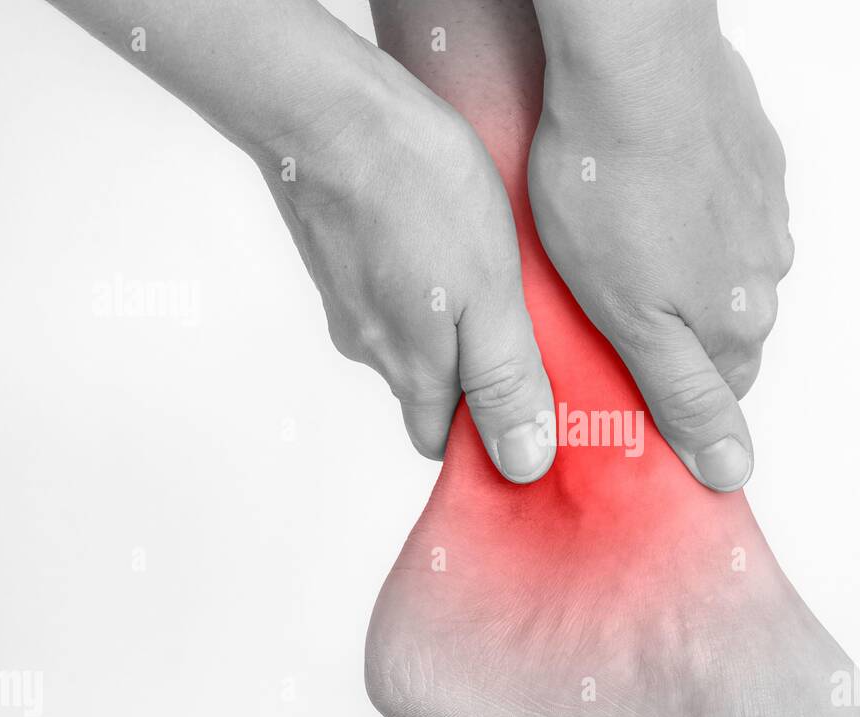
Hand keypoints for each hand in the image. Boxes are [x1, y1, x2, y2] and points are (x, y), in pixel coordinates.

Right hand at [261, 49, 555, 481]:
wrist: (327, 108)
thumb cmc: (417, 191)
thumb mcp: (490, 295)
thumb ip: (505, 381)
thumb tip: (522, 464)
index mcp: (413, 368)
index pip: (444, 442)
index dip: (486, 439)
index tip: (531, 412)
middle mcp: (372, 346)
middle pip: (430, 390)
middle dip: (478, 377)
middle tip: (532, 336)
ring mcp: (349, 299)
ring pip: (411, 336)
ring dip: (454, 323)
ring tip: (499, 277)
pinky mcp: (341, 255)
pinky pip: (393, 290)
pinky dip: (427, 281)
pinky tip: (454, 241)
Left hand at [529, 2, 791, 490]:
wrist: (634, 66)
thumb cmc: (611, 188)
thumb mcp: (632, 321)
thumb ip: (684, 397)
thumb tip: (732, 469)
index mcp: (738, 320)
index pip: (716, 391)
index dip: (666, 390)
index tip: (623, 374)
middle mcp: (767, 270)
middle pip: (720, 328)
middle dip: (670, 327)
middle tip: (605, 301)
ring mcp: (764, 207)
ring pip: (720, 264)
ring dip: (679, 264)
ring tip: (615, 237)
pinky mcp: (750, 154)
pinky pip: (722, 203)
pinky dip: (688, 207)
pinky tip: (642, 188)